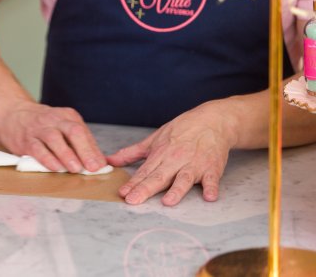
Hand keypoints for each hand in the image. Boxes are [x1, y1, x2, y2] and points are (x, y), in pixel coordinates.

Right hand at [0, 100, 106, 172]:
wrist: (12, 113)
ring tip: (75, 168)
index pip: (84, 132)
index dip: (94, 150)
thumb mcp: (63, 126)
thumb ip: (81, 143)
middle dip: (85, 150)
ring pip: (54, 139)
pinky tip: (55, 167)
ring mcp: (39, 129)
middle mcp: (54, 120)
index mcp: (68, 116)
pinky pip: (37, 148)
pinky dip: (47, 158)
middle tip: (93, 167)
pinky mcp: (25, 140)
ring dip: (66, 154)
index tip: (102, 166)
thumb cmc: (43, 124)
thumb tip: (100, 162)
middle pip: (73, 132)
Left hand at [106, 99, 239, 205]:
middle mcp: (176, 160)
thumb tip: (110, 161)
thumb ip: (132, 153)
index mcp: (160, 154)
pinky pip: (212, 179)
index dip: (133, 183)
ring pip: (184, 178)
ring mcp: (194, 164)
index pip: (144, 171)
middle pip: (159, 176)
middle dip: (145, 189)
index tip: (122, 194)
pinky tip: (209, 197)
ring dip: (177, 190)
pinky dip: (211, 187)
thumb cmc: (181, 130)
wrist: (212, 121)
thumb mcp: (154, 139)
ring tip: (168, 202)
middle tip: (133, 200)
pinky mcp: (212, 168)